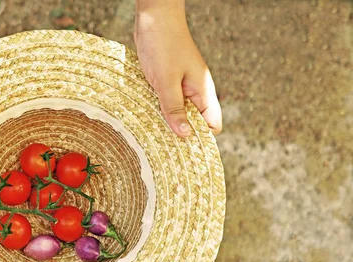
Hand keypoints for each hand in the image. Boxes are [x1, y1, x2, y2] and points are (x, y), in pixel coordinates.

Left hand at [134, 1, 221, 136]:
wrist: (154, 16)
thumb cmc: (163, 44)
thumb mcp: (166, 81)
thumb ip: (174, 109)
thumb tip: (185, 135)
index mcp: (203, 91)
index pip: (212, 125)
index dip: (200, 138)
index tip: (183, 148)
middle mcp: (195, 91)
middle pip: (194, 121)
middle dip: (181, 132)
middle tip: (162, 144)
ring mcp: (181, 85)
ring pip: (178, 112)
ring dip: (167, 120)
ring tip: (152, 130)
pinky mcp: (167, 81)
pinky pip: (166, 101)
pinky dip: (158, 108)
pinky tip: (146, 113)